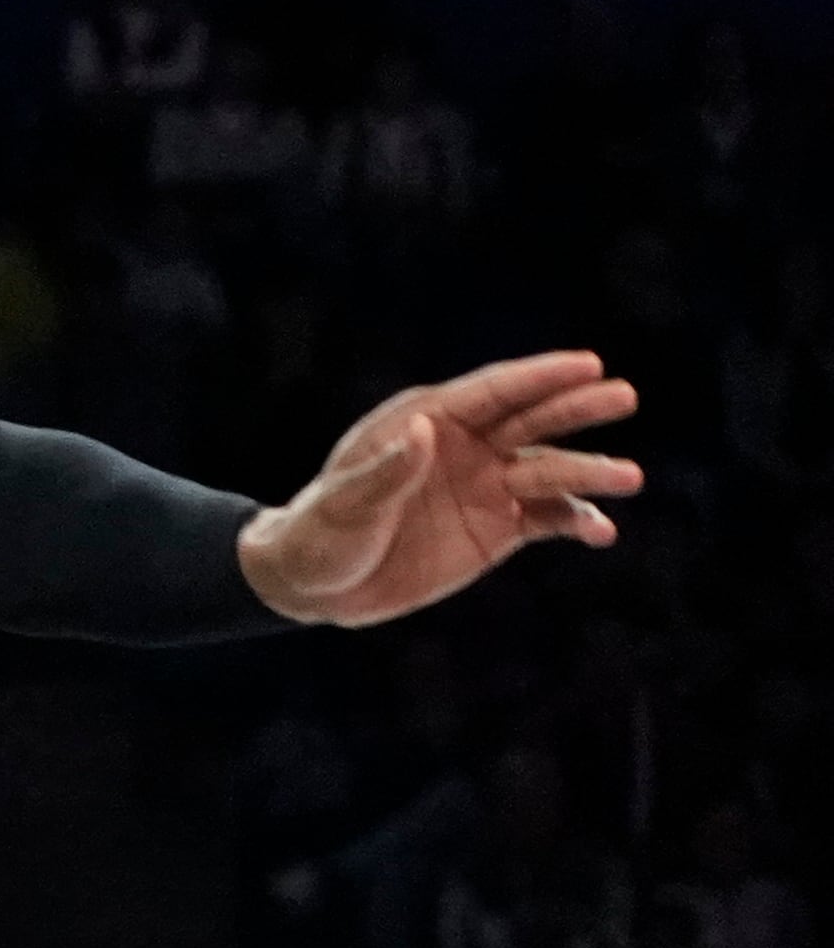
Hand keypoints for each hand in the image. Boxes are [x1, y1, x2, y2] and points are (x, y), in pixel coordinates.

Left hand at [236, 347, 640, 625]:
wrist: (317, 584)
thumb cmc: (321, 532)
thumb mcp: (345, 503)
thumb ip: (386, 470)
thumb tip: (425, 428)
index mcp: (425, 422)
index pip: (491, 393)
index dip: (539, 377)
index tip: (589, 363)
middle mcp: (465, 447)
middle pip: (531, 420)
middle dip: (576, 407)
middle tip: (624, 396)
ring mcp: (486, 487)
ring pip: (549, 470)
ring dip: (588, 472)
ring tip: (629, 478)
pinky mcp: (498, 529)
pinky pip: (549, 519)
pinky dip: (578, 522)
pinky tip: (602, 531)